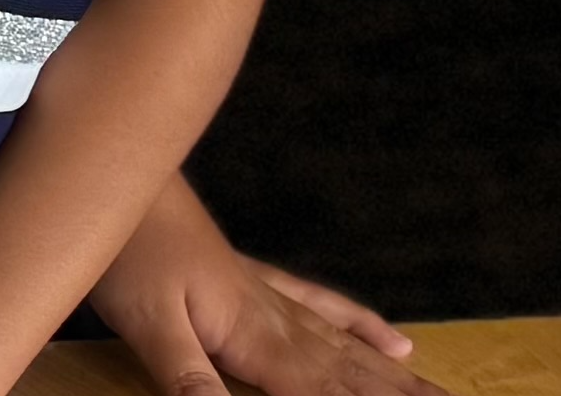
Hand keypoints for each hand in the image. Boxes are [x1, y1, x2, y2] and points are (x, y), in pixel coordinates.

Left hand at [93, 206, 434, 395]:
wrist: (123, 185)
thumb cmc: (129, 254)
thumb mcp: (148, 325)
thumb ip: (190, 378)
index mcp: (258, 339)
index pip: (327, 391)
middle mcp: (279, 321)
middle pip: (352, 373)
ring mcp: (272, 298)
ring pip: (348, 346)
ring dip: (393, 374)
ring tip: (438, 392)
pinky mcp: (256, 280)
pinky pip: (323, 308)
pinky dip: (361, 326)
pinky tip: (394, 338)